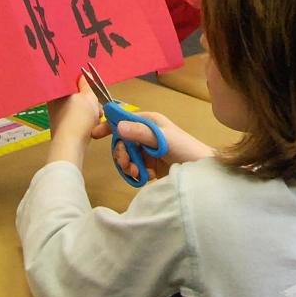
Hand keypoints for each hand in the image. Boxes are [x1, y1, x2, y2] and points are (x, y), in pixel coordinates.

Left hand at [46, 77, 102, 163]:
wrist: (70, 146)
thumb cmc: (78, 118)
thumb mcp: (88, 96)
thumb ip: (88, 83)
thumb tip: (85, 73)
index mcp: (57, 91)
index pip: (72, 80)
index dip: (85, 82)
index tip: (94, 87)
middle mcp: (55, 102)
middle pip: (78, 95)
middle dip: (91, 100)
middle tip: (98, 105)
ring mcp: (59, 115)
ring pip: (80, 107)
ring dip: (91, 111)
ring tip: (97, 118)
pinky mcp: (64, 127)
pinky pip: (79, 119)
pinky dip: (87, 121)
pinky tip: (93, 126)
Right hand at [94, 109, 213, 181]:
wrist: (200, 170)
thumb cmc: (184, 148)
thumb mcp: (162, 138)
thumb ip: (141, 133)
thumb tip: (119, 126)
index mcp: (149, 122)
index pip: (124, 119)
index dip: (109, 125)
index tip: (95, 134)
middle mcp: (146, 134)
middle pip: (122, 141)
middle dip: (122, 153)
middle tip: (127, 164)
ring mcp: (147, 150)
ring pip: (127, 156)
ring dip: (130, 165)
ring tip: (139, 173)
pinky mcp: (150, 165)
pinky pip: (134, 168)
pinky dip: (137, 173)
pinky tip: (147, 177)